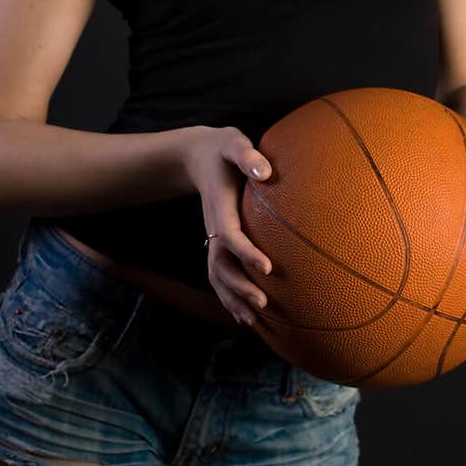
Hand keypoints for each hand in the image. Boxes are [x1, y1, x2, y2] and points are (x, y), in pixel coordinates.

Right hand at [181, 126, 273, 328]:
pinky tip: (246, 315)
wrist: (198, 156)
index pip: (230, 235)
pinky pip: (220, 274)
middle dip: (239, 287)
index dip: (246, 253)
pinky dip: (229, 297)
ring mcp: (212, 238)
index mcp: (219, 207)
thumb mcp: (233, 144)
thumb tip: (264, 171)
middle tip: (263, 303)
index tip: (268, 267)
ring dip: (232, 299)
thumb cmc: (222, 150)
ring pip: (217, 276)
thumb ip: (247, 155)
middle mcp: (213, 228)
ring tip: (253, 322)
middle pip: (220, 265)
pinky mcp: (217, 243)